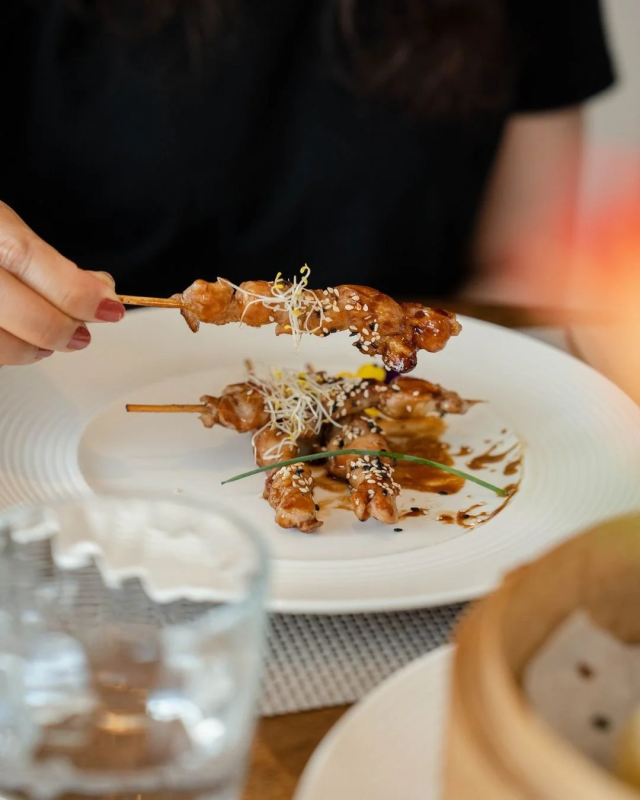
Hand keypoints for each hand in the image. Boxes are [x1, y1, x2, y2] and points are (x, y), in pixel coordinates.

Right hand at [0, 201, 123, 365]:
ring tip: (51, 341)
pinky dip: (8, 353)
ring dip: (34, 349)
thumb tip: (103, 293)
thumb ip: (52, 263)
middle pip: (21, 312)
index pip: (27, 259)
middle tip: (82, 330)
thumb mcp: (6, 229)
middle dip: (63, 328)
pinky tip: (20, 344)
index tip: (109, 307)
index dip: (75, 290)